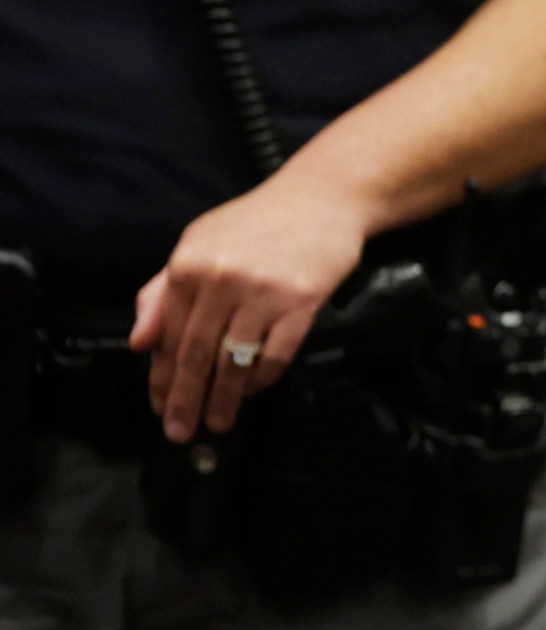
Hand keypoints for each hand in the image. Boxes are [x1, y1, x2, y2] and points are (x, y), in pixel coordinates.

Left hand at [131, 171, 371, 441]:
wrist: (320, 199)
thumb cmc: (258, 222)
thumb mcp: (196, 243)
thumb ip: (163, 291)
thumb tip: (140, 341)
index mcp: (189, 267)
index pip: (168, 335)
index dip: (162, 378)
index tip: (158, 406)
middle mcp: (221, 281)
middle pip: (196, 356)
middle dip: (185, 400)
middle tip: (180, 431)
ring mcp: (263, 293)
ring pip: (234, 361)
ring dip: (224, 399)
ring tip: (218, 422)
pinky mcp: (301, 302)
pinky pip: (276, 353)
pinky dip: (262, 379)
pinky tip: (254, 391)